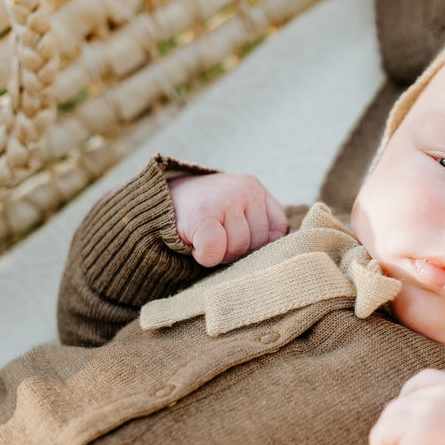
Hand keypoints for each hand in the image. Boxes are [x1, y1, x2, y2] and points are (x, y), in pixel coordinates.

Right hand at [168, 172, 286, 266]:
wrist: (154, 204)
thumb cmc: (202, 216)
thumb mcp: (236, 212)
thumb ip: (263, 227)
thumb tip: (291, 250)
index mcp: (256, 188)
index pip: (277, 232)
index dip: (257, 244)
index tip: (235, 237)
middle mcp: (245, 189)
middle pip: (258, 244)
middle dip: (236, 249)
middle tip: (215, 236)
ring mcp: (225, 199)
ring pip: (237, 250)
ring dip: (219, 253)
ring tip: (204, 236)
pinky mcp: (203, 215)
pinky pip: (215, 252)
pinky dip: (204, 256)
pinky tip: (194, 243)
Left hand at [369, 369, 444, 444]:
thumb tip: (408, 425)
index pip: (427, 379)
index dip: (410, 399)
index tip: (408, 422)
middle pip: (404, 401)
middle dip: (398, 430)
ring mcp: (434, 410)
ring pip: (390, 417)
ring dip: (390, 443)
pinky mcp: (417, 430)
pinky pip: (381, 436)